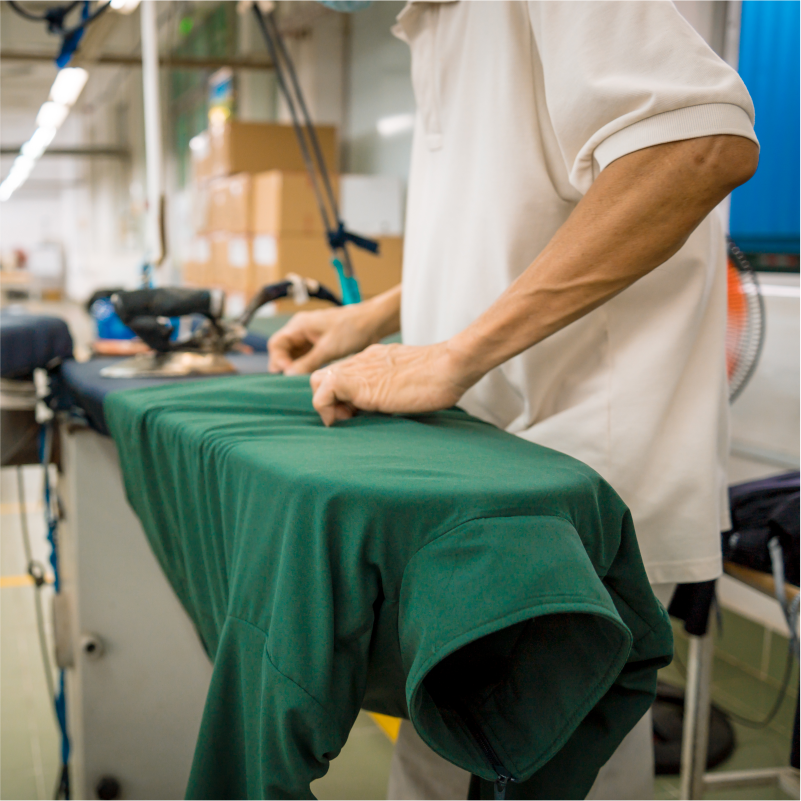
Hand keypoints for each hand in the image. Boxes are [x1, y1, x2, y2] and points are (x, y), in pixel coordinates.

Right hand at [268, 304, 379, 375]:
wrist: (373, 323)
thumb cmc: (352, 329)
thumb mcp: (328, 348)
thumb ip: (307, 362)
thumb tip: (288, 375)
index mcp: (300, 325)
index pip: (277, 344)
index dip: (279, 360)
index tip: (289, 373)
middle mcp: (301, 330)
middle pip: (283, 350)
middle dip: (285, 366)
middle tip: (293, 381)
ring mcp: (310, 337)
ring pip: (294, 355)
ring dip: (296, 368)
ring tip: (302, 382)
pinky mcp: (320, 345)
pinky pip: (306, 357)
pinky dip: (306, 367)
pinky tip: (311, 377)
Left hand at [309, 342, 472, 425]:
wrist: (448, 366)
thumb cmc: (442, 378)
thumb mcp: (414, 380)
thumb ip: (400, 388)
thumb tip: (402, 407)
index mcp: (376, 360)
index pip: (345, 372)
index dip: (344, 395)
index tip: (358, 413)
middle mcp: (362, 361)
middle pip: (326, 374)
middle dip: (329, 398)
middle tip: (349, 417)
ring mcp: (357, 369)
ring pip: (317, 380)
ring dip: (327, 404)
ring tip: (347, 420)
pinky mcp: (356, 383)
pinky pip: (322, 394)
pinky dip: (325, 410)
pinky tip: (343, 421)